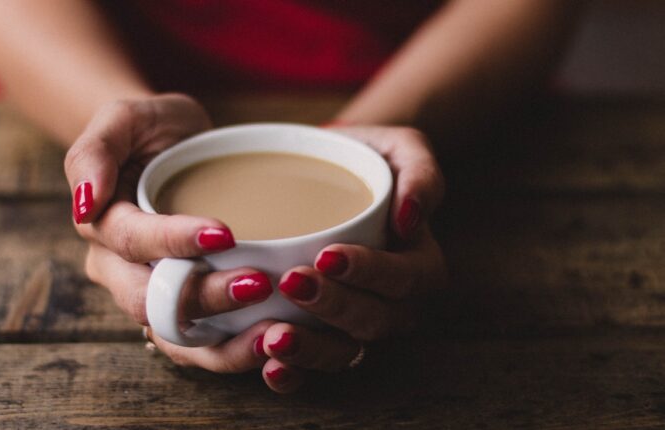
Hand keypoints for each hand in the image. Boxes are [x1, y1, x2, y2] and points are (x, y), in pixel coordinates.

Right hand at [64, 94, 274, 371]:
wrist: (176, 148)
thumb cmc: (150, 130)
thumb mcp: (123, 118)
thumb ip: (95, 150)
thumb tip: (85, 203)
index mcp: (102, 226)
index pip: (132, 242)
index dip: (174, 241)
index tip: (225, 234)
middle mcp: (120, 270)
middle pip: (153, 300)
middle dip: (205, 298)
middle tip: (258, 284)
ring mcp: (153, 294)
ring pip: (175, 337)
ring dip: (223, 344)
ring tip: (273, 332)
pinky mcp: (186, 308)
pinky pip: (201, 345)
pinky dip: (233, 351)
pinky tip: (272, 341)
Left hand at [257, 126, 447, 392]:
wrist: (324, 177)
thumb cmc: (365, 161)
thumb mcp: (401, 148)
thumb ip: (421, 173)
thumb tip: (410, 217)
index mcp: (420, 265)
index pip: (405, 279)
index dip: (371, 273)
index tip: (328, 255)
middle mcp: (395, 305)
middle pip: (374, 321)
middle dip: (335, 308)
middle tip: (293, 284)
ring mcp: (359, 327)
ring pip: (345, 353)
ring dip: (311, 351)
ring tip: (275, 337)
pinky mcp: (324, 338)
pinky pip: (315, 366)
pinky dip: (294, 374)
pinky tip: (269, 366)